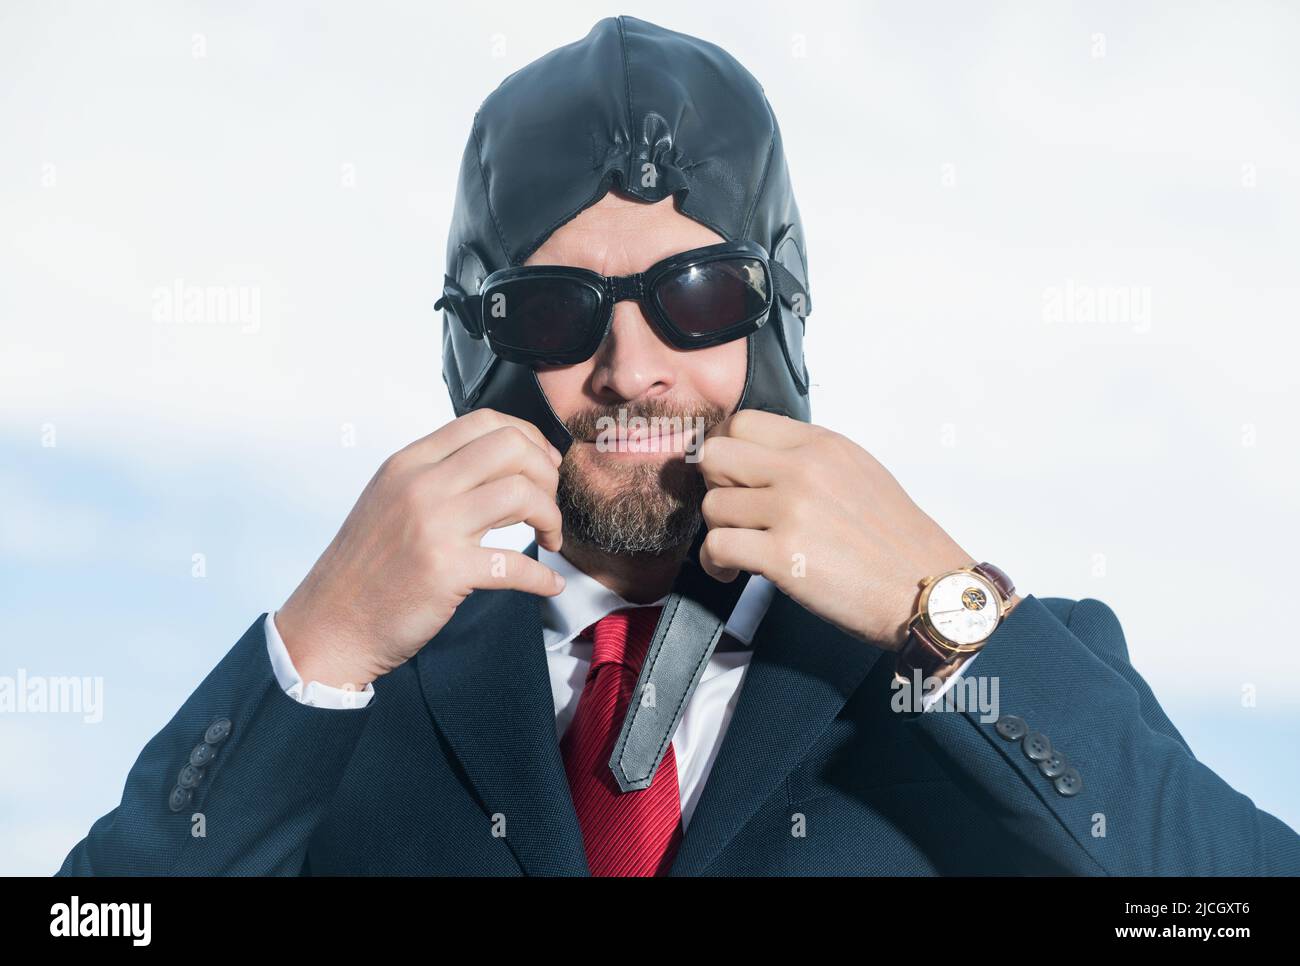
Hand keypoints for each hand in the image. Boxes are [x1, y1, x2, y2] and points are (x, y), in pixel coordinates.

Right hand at [276, 409, 565, 687]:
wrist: (331, 623)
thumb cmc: (367, 567)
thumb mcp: (390, 499)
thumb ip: (437, 475)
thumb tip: (501, 463)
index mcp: (409, 463)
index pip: (484, 421)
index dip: (528, 438)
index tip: (543, 465)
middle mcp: (421, 486)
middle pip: (512, 447)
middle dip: (547, 472)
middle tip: (548, 504)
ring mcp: (434, 527)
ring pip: (522, 494)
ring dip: (551, 517)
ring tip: (549, 539)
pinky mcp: (447, 572)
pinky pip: (517, 564)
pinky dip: (543, 577)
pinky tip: (549, 584)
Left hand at [696, 410, 987, 650]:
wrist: (927, 591)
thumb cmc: (896, 542)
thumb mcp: (859, 474)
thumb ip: (809, 460)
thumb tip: (757, 463)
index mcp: (822, 445)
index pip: (743, 422)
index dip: (729, 451)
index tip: (733, 477)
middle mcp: (803, 469)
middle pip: (716, 455)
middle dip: (715, 485)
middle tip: (732, 510)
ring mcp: (791, 510)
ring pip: (712, 504)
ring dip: (717, 530)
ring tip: (738, 549)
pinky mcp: (781, 554)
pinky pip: (716, 545)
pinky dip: (715, 563)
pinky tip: (731, 572)